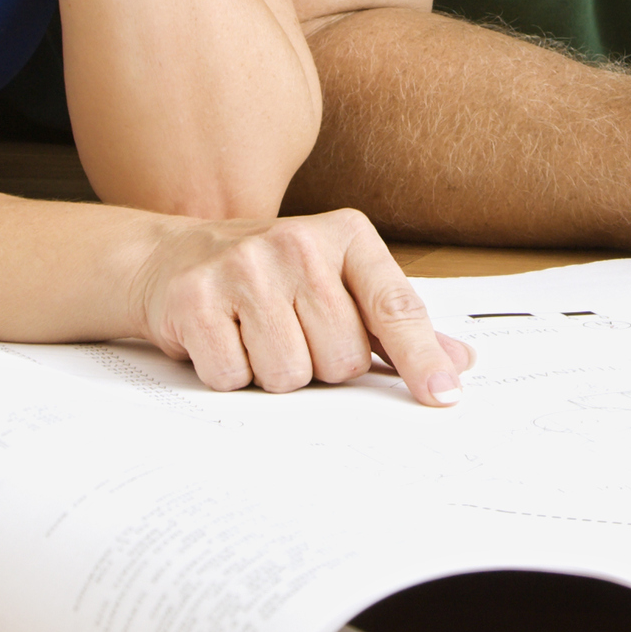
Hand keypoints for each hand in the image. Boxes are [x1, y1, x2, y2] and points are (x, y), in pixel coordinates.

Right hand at [124, 206, 473, 405]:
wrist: (170, 257)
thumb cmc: (269, 277)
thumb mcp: (337, 283)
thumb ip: (394, 322)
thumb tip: (460, 361)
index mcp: (346, 236)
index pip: (395, 307)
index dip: (420, 357)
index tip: (443, 395)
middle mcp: (298, 243)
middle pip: (341, 359)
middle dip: (321, 366)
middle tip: (293, 335)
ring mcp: (243, 268)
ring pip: (289, 376)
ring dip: (273, 374)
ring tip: (255, 337)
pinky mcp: (195, 300)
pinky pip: (234, 378)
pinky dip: (228, 374)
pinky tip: (221, 339)